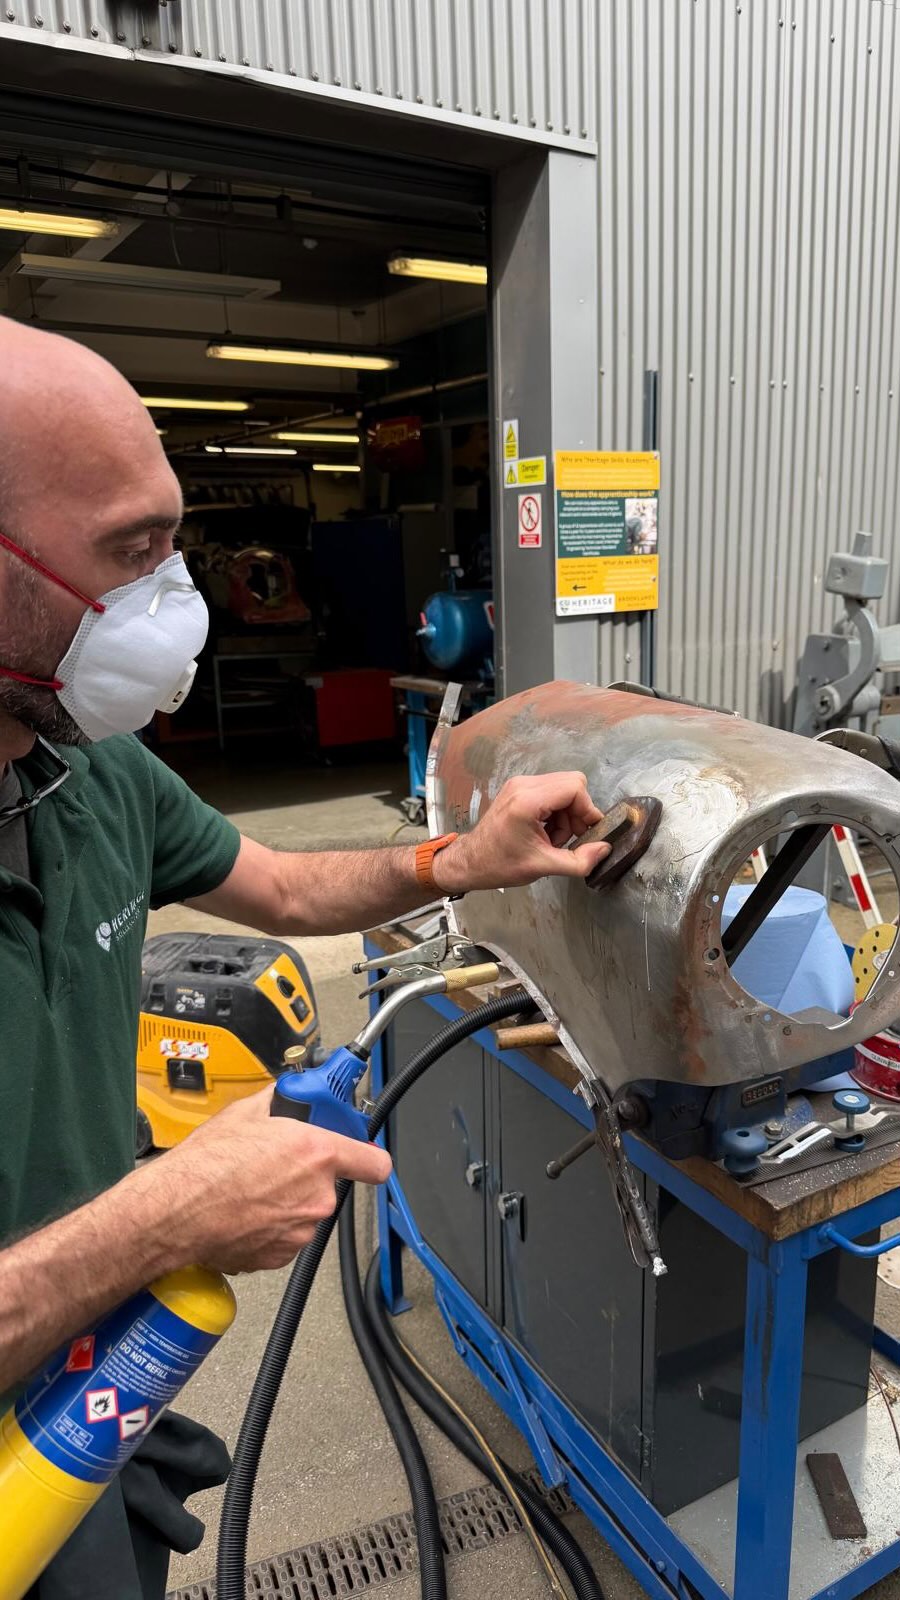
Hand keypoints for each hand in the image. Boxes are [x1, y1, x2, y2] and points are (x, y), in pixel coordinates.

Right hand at [141, 1088, 390, 1273]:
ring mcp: (301, 1229)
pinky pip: (286, 1234)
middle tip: (276, 1163)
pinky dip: (271, 1225)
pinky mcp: (282, 1255)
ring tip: (252, 1188)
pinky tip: (244, 1210)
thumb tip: (286, 1095)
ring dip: (287, 1201)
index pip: (375, 1163)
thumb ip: (279, 1102)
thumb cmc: (205, 1167)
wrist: (175, 1212)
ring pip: (305, 1210)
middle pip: (329, 1183)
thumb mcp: (244, 1113)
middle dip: (308, 1174)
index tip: (364, 1154)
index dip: (370, 1157)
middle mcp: (316, 1195)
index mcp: (317, 1154)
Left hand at [432, 771, 610, 891]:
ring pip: (563, 787)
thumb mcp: (543, 867)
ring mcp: (519, 784)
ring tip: (554, 838)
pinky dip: (556, 812)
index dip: (588, 810)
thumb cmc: (499, 864)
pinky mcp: (518, 788)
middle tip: (572, 837)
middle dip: (578, 812)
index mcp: (527, 801)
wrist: (471, 861)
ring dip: (567, 814)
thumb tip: (604, 849)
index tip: (588, 832)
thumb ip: (579, 861)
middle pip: (572, 783)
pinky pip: (551, 791)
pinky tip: (546, 832)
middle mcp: (523, 785)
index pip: (575, 788)